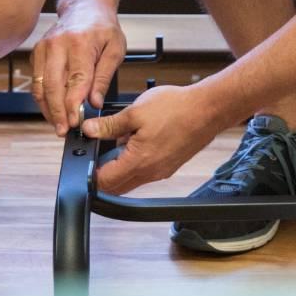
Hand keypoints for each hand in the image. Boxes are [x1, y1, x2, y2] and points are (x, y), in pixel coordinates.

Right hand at [30, 1, 124, 134]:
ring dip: (47, 108)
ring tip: (57, 124)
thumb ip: (104, 77)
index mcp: (80, 42)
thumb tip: (95, 102)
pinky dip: (42, 98)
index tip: (76, 121)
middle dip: (58, 111)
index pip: (76, 80)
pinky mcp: (37, 52)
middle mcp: (58, 44)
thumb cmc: (103, 27)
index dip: (74, 104)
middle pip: (53, 85)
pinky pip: (36, 80)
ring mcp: (44, 47)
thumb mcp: (115, 49)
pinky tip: (52, 109)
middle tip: (64, 130)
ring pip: (40, 85)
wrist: (85, 7)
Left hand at [80, 85, 225, 195]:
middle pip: (118, 186)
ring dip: (121, 167)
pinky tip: (139, 141)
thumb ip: (109, 126)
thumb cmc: (177, 109)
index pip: (106, 181)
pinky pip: (146, 172)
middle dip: (105, 174)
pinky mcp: (170, 166)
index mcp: (139, 162)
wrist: (208, 109)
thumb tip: (89, 130)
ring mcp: (162, 171)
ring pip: (132, 180)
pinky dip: (137, 163)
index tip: (87, 161)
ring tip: (123, 141)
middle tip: (100, 152)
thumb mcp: (135, 112)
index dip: (91, 174)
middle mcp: (151, 173)